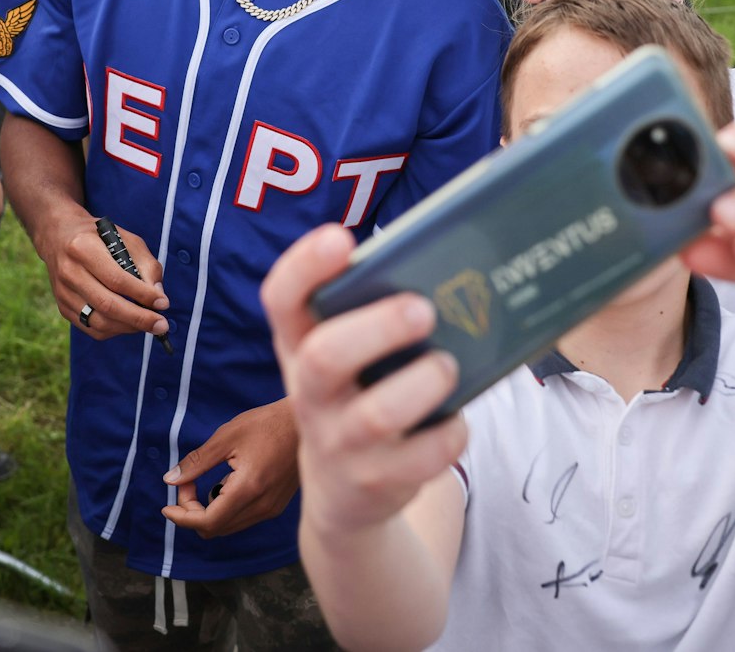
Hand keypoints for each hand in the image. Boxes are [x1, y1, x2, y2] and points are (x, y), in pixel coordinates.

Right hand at [32, 210, 168, 339]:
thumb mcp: (126, 239)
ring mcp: (63, 293)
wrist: (58, 237)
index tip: (164, 303)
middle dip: (139, 318)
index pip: (116, 279)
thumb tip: (158, 296)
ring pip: (99, 322)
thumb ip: (146, 264)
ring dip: (129, 327)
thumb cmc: (98, 238)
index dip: (142, 294)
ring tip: (148, 324)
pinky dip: (115, 330)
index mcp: (83, 248)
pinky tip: (129, 323)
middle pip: (107, 305)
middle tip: (162, 325)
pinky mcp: (62, 307)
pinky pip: (91, 329)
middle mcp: (69, 272)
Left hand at [162, 398, 302, 538]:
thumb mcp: (226, 437)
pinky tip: (226, 482)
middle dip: (193, 511)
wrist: (305, 422)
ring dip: (209, 510)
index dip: (182, 517)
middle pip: (215, 528)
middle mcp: (262, 506)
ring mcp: (271, 508)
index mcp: (248, 489)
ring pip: (229, 526)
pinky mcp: (277, 505)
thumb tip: (171, 479)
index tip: (167, 504)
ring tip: (206, 479)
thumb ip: (197, 462)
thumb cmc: (267, 423)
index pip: (208, 522)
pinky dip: (225, 508)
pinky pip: (243, 518)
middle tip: (188, 482)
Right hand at [262, 224, 467, 538]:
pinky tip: (454, 419)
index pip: (280, 300)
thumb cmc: (357, 396)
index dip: (303, 267)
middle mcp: (310, 394)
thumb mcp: (346, 358)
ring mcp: (338, 442)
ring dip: (423, 384)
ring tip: (447, 365)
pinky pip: (421, 457)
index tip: (340, 239)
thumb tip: (443, 271)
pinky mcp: (375, 482)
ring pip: (377, 415)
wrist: (343, 495)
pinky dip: (449, 433)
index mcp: (298, 347)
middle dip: (377, 328)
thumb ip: (371, 316)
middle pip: (324, 357)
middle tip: (422, 309)